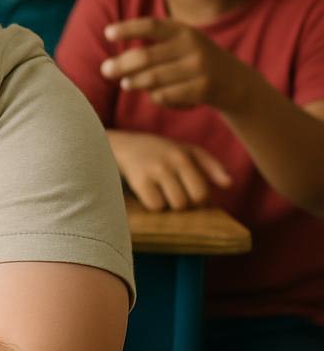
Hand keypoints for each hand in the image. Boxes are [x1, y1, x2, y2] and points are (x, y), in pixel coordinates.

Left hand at [100, 18, 246, 110]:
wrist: (237, 82)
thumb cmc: (196, 62)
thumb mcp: (182, 44)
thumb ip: (154, 47)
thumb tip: (114, 63)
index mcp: (184, 31)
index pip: (152, 26)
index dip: (128, 29)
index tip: (107, 33)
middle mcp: (193, 46)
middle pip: (146, 56)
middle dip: (121, 64)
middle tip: (105, 70)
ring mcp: (200, 68)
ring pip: (154, 79)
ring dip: (135, 82)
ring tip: (125, 84)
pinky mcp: (204, 89)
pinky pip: (167, 96)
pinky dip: (157, 97)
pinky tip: (156, 96)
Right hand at [108, 130, 231, 210]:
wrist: (121, 145)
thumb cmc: (160, 150)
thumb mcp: (187, 150)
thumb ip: (211, 166)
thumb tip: (229, 184)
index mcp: (183, 156)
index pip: (201, 193)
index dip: (197, 201)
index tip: (189, 195)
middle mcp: (168, 163)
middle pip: (187, 202)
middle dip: (183, 204)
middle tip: (175, 196)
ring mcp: (152, 171)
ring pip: (172, 205)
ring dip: (168, 205)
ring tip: (163, 195)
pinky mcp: (138, 180)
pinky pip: (154, 206)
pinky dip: (154, 205)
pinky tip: (150, 195)